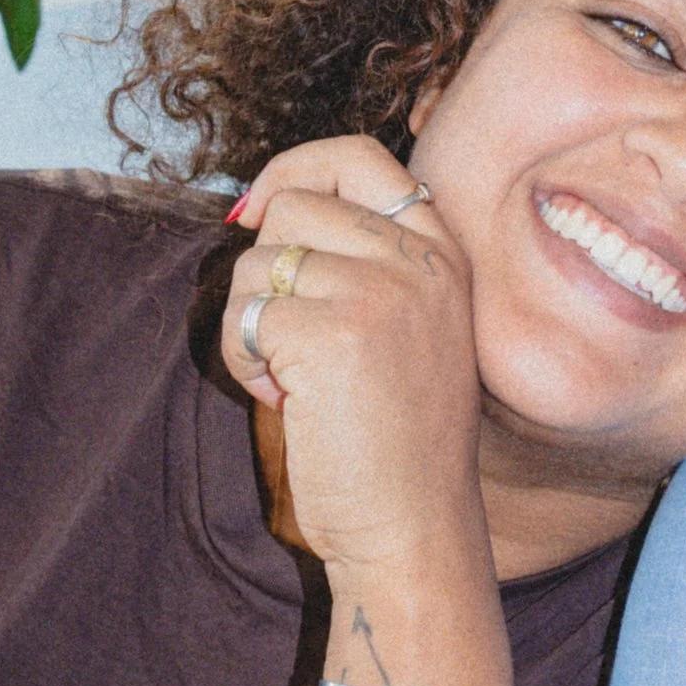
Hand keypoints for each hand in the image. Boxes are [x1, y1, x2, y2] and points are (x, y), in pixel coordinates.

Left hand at [222, 139, 487, 585]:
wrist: (415, 529)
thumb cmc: (395, 440)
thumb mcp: (405, 326)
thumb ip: (363, 259)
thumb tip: (257, 205)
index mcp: (442, 254)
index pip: (357, 156)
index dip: (292, 170)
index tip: (255, 214)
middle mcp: (419, 262)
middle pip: (291, 207)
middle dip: (266, 273)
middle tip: (295, 340)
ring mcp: (380, 294)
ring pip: (257, 263)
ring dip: (253, 324)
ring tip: (297, 379)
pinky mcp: (333, 336)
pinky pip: (244, 317)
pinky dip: (245, 363)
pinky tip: (288, 402)